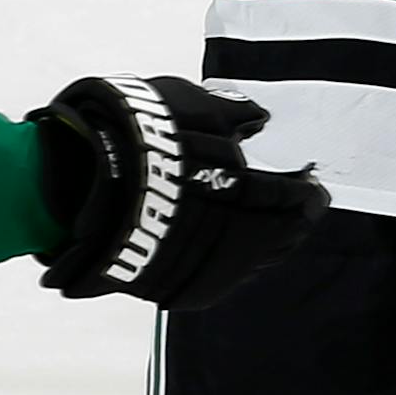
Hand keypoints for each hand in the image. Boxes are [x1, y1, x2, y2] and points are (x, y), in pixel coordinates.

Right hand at [30, 75, 328, 310]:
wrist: (81, 183)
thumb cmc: (140, 136)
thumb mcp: (191, 105)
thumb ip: (233, 113)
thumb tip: (260, 118)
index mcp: (244, 194)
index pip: (292, 199)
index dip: (306, 191)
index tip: (313, 183)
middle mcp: (234, 239)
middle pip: (280, 235)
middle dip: (293, 219)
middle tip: (301, 206)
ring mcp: (207, 270)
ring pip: (255, 261)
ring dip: (270, 242)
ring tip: (272, 226)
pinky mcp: (180, 289)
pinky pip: (222, 277)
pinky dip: (236, 260)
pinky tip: (234, 246)